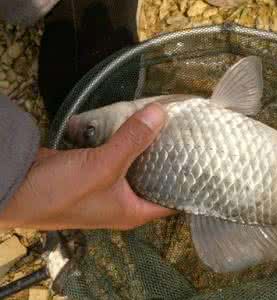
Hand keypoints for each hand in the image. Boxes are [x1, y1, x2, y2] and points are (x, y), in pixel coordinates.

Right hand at [0, 103, 175, 230]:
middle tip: (190, 139)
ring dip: (148, 149)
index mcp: (133, 212)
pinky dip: (128, 143)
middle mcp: (124, 202)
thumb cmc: (60, 192)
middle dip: (171, 161)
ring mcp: (109, 186)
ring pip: (137, 166)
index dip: (190, 186)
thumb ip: (133, 140)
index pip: (172, 202)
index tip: (205, 164)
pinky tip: (138, 126)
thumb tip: (161, 114)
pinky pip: (119, 156)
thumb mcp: (103, 166)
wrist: (15, 187)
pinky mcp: (95, 171)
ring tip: (170, 128)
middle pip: (156, 180)